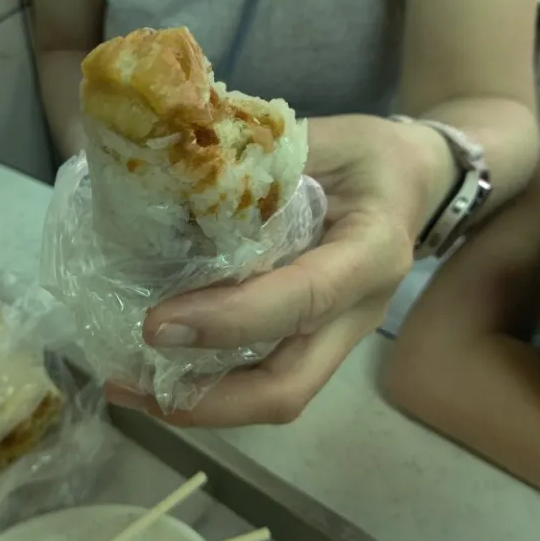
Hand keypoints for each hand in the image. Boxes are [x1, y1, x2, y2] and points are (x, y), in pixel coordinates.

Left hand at [106, 114, 456, 426]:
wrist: (413, 183)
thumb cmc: (370, 156)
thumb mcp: (327, 138)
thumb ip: (262, 156)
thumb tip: (174, 164)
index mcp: (371, 253)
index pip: (303, 299)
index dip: (230, 319)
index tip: (155, 325)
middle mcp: (358, 311)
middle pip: (288, 386)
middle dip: (204, 400)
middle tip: (126, 381)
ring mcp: (338, 335)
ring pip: (274, 394)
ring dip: (197, 402)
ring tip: (126, 385)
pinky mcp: (315, 340)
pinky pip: (263, 375)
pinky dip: (208, 382)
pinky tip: (155, 369)